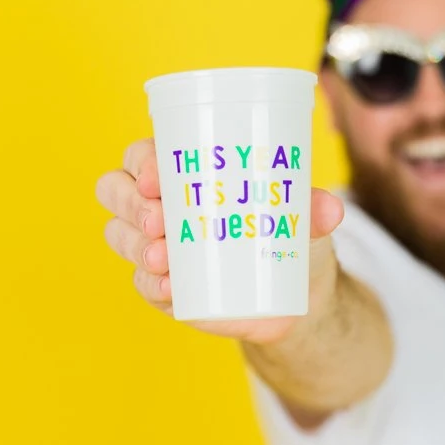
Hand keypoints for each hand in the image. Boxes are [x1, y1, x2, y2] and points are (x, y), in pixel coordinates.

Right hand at [95, 138, 344, 343]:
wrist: (294, 289)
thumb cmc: (288, 230)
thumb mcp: (302, 215)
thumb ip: (312, 208)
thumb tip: (330, 209)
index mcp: (182, 170)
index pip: (143, 155)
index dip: (140, 160)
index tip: (156, 175)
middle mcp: (158, 203)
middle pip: (115, 190)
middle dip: (129, 202)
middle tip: (159, 218)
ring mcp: (155, 245)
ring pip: (120, 235)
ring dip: (133, 244)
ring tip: (163, 256)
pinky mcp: (163, 285)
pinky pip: (142, 283)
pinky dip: (151, 284)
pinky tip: (169, 287)